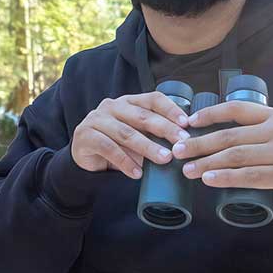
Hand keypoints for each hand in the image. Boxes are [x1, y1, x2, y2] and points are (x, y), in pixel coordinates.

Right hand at [71, 92, 191, 178]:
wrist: (85, 158)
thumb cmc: (117, 146)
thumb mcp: (137, 136)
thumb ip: (154, 135)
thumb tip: (185, 144)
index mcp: (128, 102)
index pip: (152, 99)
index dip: (171, 109)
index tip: (187, 123)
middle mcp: (112, 106)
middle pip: (142, 116)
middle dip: (165, 130)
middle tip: (182, 143)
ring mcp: (96, 120)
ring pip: (126, 133)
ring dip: (147, 147)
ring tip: (164, 159)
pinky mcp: (85, 136)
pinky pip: (108, 148)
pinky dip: (125, 161)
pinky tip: (137, 173)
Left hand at [170, 101, 272, 201]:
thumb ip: (269, 128)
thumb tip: (239, 134)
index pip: (236, 109)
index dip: (210, 114)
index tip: (189, 121)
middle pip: (228, 135)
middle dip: (198, 142)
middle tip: (176, 149)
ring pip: (235, 156)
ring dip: (206, 163)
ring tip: (187, 169)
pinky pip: (250, 177)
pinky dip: (227, 178)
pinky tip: (210, 180)